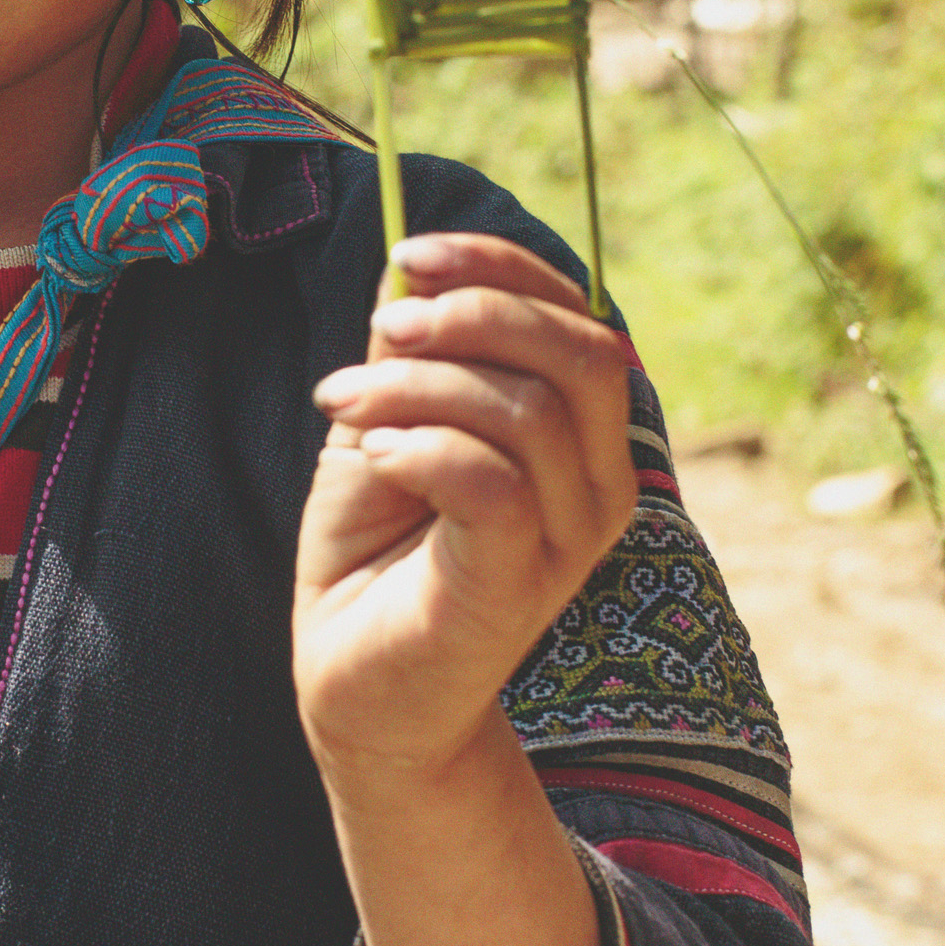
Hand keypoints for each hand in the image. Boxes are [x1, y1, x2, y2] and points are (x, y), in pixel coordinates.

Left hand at [295, 233, 634, 785]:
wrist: (360, 691)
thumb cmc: (378, 554)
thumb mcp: (387, 424)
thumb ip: (412, 350)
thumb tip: (409, 262)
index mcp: (583, 436)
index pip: (583, 318)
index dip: (503, 266)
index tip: (411, 254)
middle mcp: (600, 484)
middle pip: (582, 352)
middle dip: (472, 314)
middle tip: (380, 331)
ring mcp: (567, 540)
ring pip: (527, 411)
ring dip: (417, 386)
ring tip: (344, 407)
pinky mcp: (517, 586)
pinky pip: (491, 482)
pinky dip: (418, 448)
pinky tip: (371, 458)